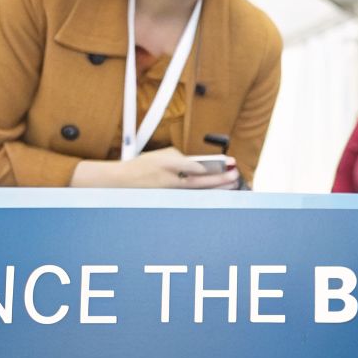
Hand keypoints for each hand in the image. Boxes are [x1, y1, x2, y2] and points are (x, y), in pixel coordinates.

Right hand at [76, 149, 238, 189]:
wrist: (121, 183)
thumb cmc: (142, 167)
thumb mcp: (161, 156)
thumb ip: (181, 159)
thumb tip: (200, 166)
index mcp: (168, 166)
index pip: (198, 167)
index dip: (216, 166)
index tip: (230, 163)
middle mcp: (170, 182)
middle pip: (202, 182)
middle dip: (221, 179)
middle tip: (236, 175)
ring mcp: (170, 194)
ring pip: (199, 193)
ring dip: (217, 189)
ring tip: (232, 185)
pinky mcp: (169, 201)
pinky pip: (192, 199)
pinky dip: (206, 196)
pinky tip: (217, 195)